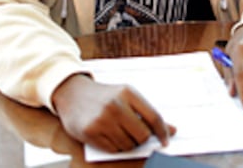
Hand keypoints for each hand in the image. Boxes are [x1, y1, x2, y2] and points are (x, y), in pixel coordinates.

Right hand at [51, 74, 175, 152]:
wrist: (72, 93)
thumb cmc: (104, 96)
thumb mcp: (126, 96)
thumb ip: (147, 113)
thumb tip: (171, 130)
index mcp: (128, 92)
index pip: (153, 117)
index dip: (162, 132)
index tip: (166, 140)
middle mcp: (115, 105)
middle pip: (142, 135)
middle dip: (142, 139)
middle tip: (135, 134)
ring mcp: (102, 119)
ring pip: (128, 145)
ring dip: (127, 144)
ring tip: (118, 132)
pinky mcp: (90, 132)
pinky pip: (113, 150)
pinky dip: (114, 147)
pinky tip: (108, 136)